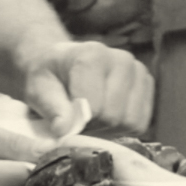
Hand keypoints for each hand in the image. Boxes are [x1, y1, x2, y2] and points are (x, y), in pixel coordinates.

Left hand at [22, 40, 153, 138]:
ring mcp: (138, 71)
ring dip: (109, 130)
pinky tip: (106, 118)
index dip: (78, 124)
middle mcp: (122, 59)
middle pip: (115, 116)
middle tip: (78, 123)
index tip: (64, 122)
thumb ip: (51, 108)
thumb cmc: (49, 76)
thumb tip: (64, 130)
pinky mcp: (147, 85)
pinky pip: (141, 122)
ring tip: (92, 120)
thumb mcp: (38, 89)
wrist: (63, 64)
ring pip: (131, 121)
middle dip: (94, 127)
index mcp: (93, 55)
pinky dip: (122, 128)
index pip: (95, 107)